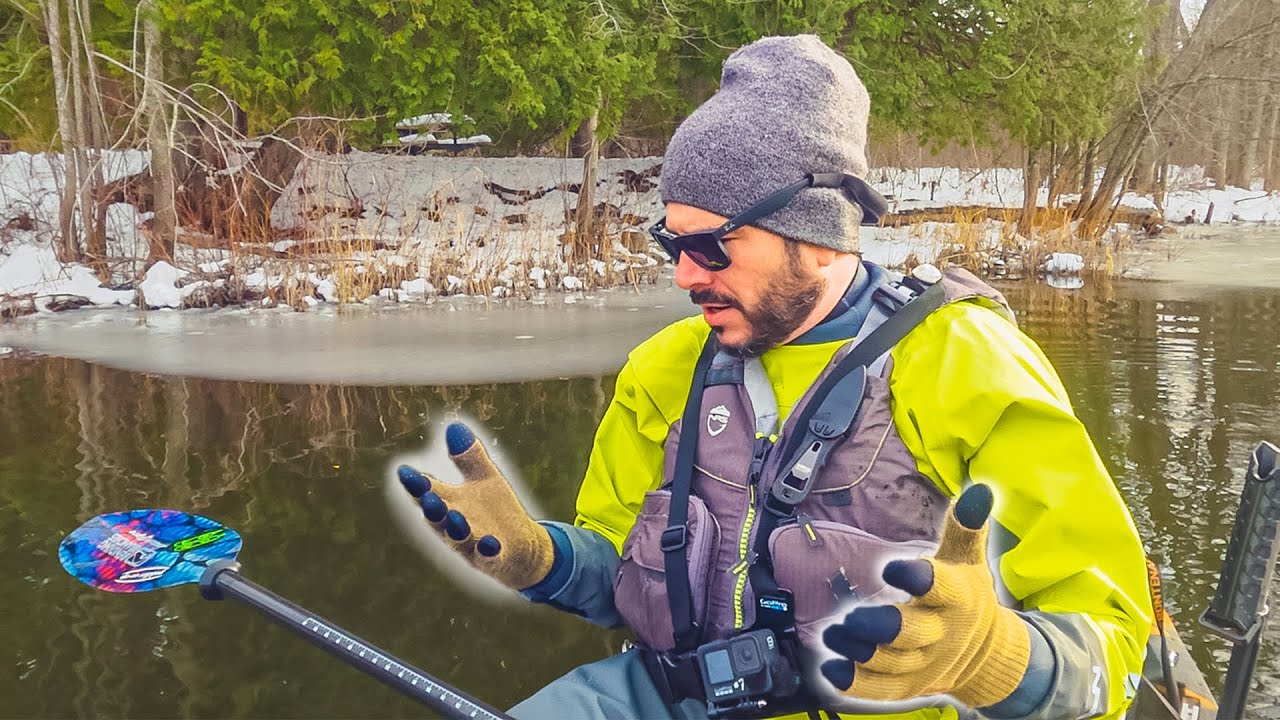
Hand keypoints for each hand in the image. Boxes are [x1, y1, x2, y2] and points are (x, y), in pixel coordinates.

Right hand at [397, 423, 553, 589]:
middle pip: (438, 518)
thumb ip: (469, 456)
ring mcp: (473, 545)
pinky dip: (488, 551)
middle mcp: (455, 526)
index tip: (404, 471)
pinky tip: (491, 542)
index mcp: (450, 504)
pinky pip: (489, 557)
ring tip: (454, 516)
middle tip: (426, 497)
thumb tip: (453, 424)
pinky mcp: (495, 559)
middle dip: (431, 508)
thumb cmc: (497, 511)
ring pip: (459, 539)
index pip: (428, 492)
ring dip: (455, 529)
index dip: (415, 484)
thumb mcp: (485, 478)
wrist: (524, 546)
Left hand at [820, 484, 1030, 708]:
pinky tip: (831, 669)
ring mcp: (925, 663)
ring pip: (891, 664)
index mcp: (957, 597)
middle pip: (911, 635)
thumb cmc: (966, 595)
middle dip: (881, 628)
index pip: (939, 587)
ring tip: (834, 633)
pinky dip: (856, 683)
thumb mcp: (968, 559)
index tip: (891, 567)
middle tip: (854, 616)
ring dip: (859, 651)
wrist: (987, 653)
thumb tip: (980, 489)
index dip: (917, 577)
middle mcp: (941, 633)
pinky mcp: (910, 684)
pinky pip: (883, 690)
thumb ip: (966, 526)